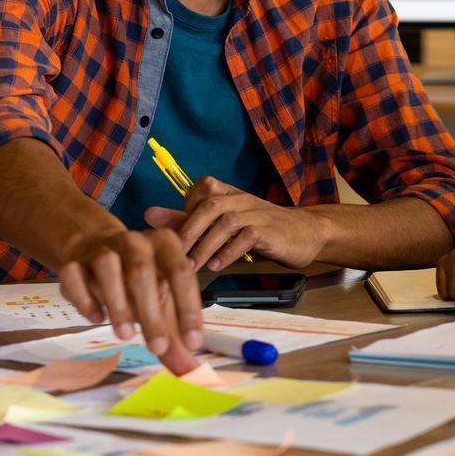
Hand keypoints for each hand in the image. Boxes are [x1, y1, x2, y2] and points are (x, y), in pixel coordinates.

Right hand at [57, 224, 203, 373]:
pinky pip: (74, 275)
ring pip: (107, 268)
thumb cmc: (139, 281)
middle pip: (142, 272)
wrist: (96, 250)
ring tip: (126, 335)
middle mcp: (134, 242)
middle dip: (152, 313)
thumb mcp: (163, 301)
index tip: (192, 342)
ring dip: (117, 303)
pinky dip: (84, 299)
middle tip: (158, 348)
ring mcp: (101, 250)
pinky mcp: (73, 262)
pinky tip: (96, 318)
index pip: (181, 273)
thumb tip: (190, 371)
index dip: (189, 309)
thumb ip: (175, 334)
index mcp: (164, 245)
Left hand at [143, 177, 330, 270]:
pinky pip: (248, 236)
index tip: (173, 237)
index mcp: (228, 193)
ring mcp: (257, 213)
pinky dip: (230, 251)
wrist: (306, 233)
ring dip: (206, 244)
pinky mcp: (271, 231)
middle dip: (188, 230)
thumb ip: (186, 219)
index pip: (200, 190)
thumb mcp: (222, 223)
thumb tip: (148, 215)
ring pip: (227, 221)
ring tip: (192, 265)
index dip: (184, 210)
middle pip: (209, 206)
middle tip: (173, 255)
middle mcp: (241, 199)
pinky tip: (218, 265)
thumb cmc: (260, 229)